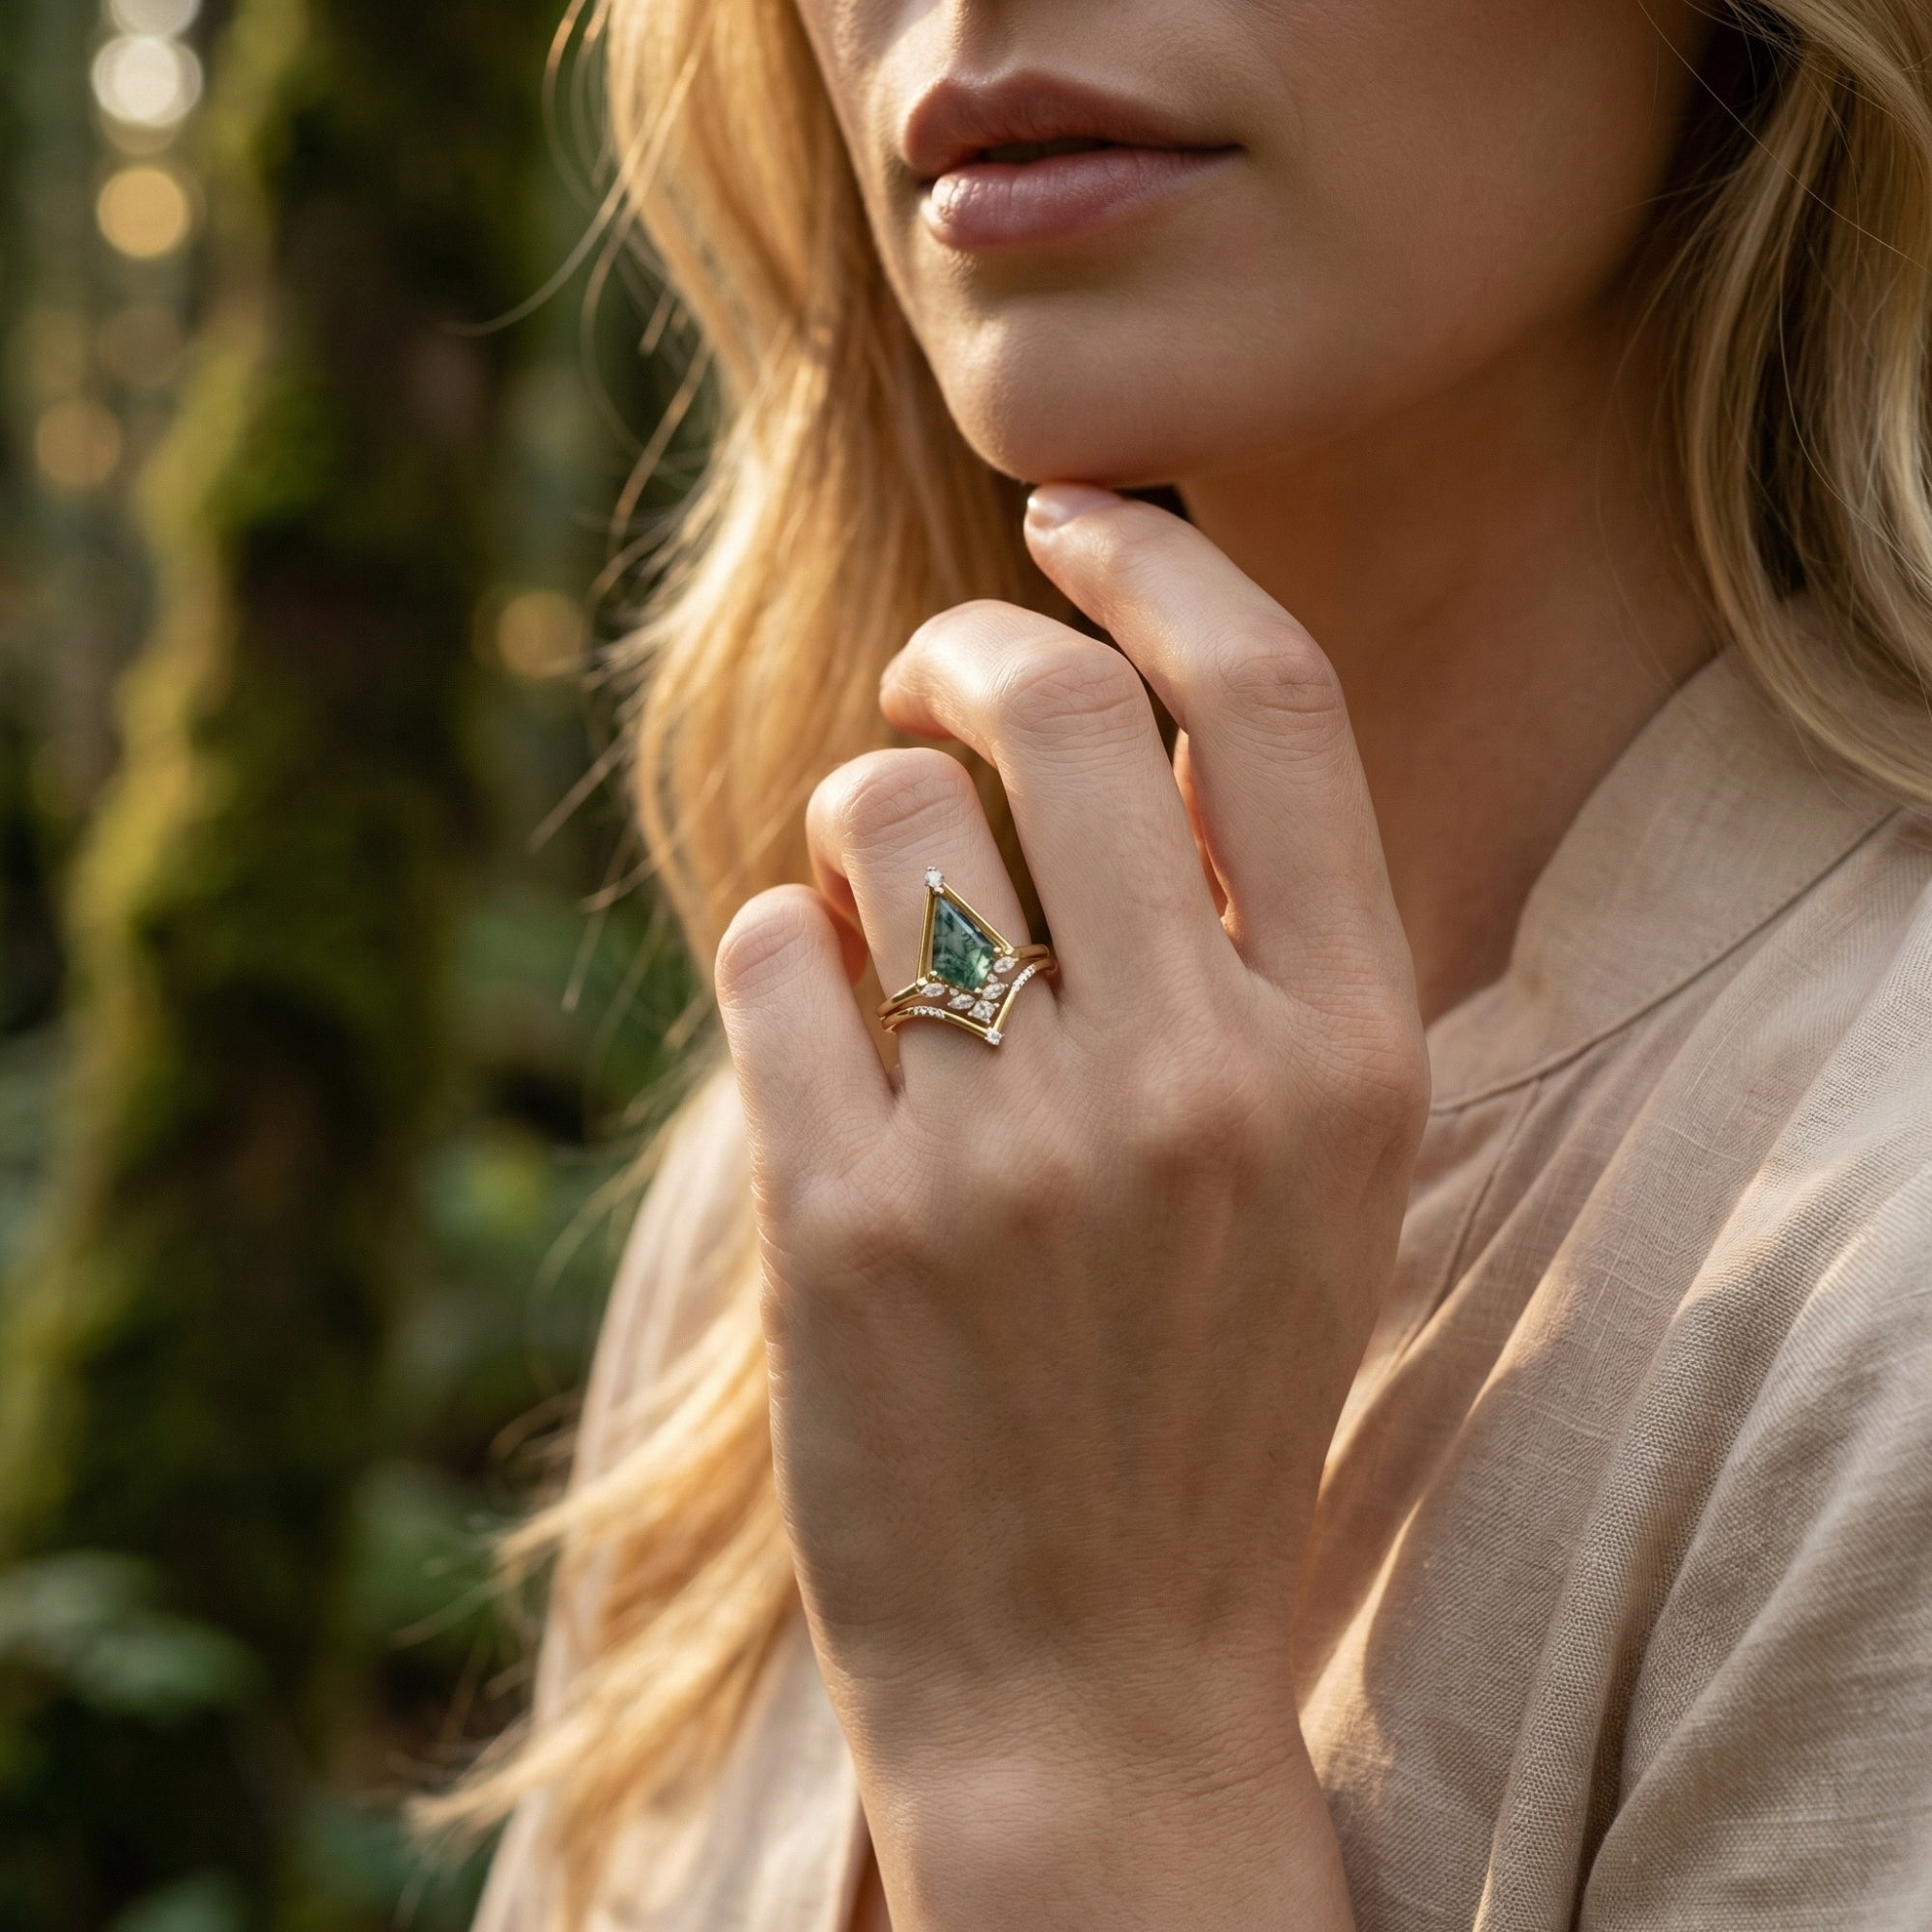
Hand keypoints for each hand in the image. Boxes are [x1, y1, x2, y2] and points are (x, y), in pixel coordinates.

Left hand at [715, 488, 1426, 1927]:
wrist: (1092, 1669)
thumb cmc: (1204, 1387)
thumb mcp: (1313, 1165)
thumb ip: (1256, 935)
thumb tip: (1122, 685)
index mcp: (1351, 1053)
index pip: (1274, 699)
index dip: (1160, 572)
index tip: (1074, 527)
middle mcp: (1203, 1080)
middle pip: (1053, 701)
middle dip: (963, 650)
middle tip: (932, 689)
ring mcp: (1019, 1154)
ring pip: (881, 809)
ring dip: (856, 818)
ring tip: (877, 908)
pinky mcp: (848, 1221)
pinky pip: (771, 950)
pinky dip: (781, 953)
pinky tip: (824, 1035)